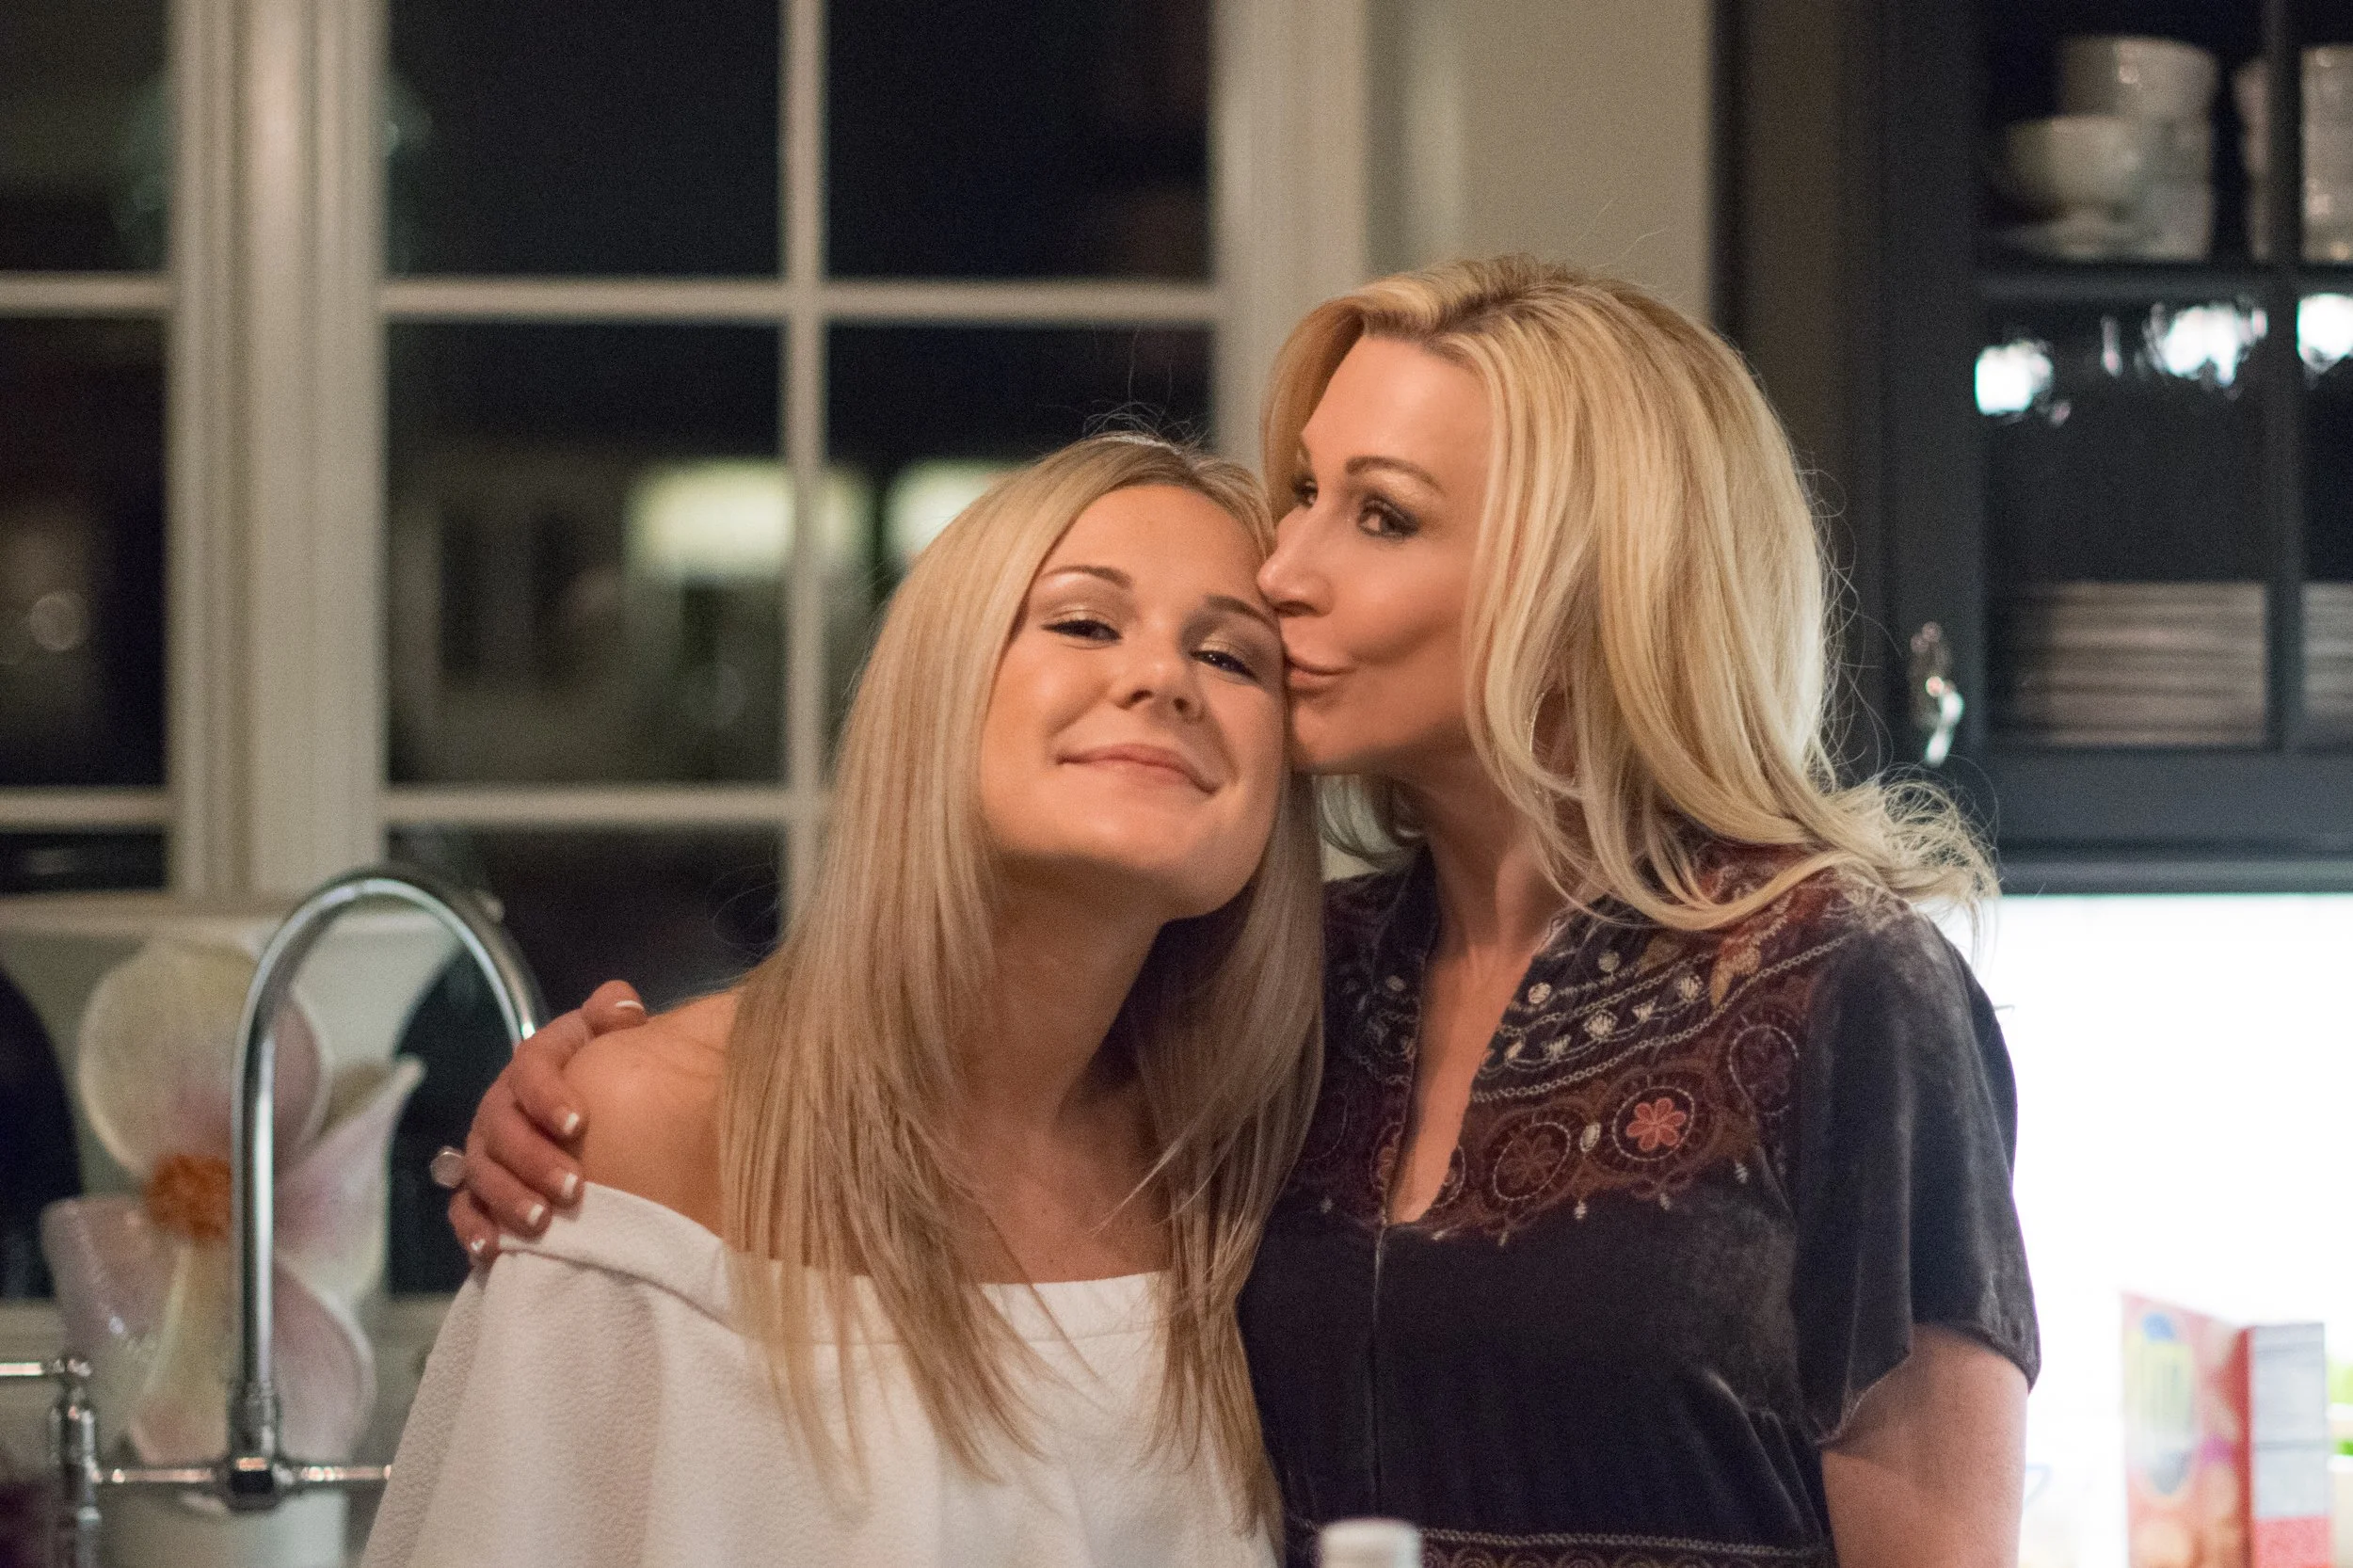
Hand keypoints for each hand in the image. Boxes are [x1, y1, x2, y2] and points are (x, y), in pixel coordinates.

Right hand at [446, 980, 646, 1267]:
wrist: (593, 1120)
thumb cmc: (608, 1078)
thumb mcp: (614, 1041)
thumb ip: (615, 1019)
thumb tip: (622, 1006)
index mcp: (535, 1064)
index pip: (530, 1068)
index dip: (548, 1095)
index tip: (579, 1124)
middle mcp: (503, 1104)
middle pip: (502, 1127)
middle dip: (533, 1159)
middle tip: (573, 1189)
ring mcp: (486, 1148)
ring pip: (482, 1171)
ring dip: (508, 1197)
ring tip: (541, 1224)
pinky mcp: (479, 1188)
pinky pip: (464, 1208)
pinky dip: (474, 1228)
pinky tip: (492, 1249)